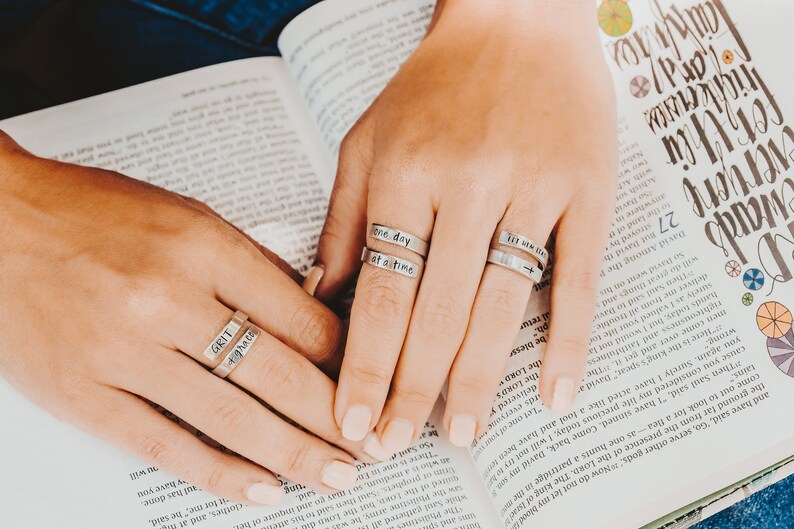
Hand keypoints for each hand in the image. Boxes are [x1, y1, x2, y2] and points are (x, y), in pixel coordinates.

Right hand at [0, 132, 387, 505]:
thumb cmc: (94, 213)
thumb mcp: (187, 217)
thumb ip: (249, 266)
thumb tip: (309, 310)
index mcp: (201, 247)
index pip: (298, 318)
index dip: (343, 359)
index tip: (362, 380)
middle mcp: (167, 299)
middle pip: (275, 372)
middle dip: (333, 417)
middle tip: (372, 447)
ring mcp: (123, 351)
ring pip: (229, 416)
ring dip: (292, 454)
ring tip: (336, 477)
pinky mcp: (85, 393)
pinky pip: (163, 443)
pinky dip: (219, 472)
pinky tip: (262, 490)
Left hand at [314, 0, 617, 450]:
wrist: (515, 21)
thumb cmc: (431, 85)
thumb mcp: (366, 140)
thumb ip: (344, 220)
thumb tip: (324, 299)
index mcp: (405, 173)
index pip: (382, 292)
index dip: (368, 366)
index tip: (355, 422)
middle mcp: (467, 184)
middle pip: (437, 312)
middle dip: (414, 390)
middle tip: (399, 448)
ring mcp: (532, 187)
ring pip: (501, 304)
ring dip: (479, 379)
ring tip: (460, 435)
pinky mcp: (586, 190)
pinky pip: (577, 276)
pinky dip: (569, 339)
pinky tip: (555, 393)